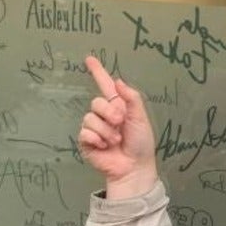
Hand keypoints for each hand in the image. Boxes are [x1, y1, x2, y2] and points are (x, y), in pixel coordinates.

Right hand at [79, 56, 157, 198]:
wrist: (134, 167)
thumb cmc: (141, 143)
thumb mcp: (140, 117)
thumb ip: (131, 98)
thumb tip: (118, 81)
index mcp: (118, 106)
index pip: (105, 84)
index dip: (97, 71)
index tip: (89, 59)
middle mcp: (104, 114)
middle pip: (96, 102)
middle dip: (110, 113)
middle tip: (121, 124)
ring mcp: (94, 128)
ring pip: (90, 118)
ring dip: (106, 130)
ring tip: (116, 140)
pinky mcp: (86, 141)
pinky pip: (85, 132)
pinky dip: (97, 139)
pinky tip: (104, 147)